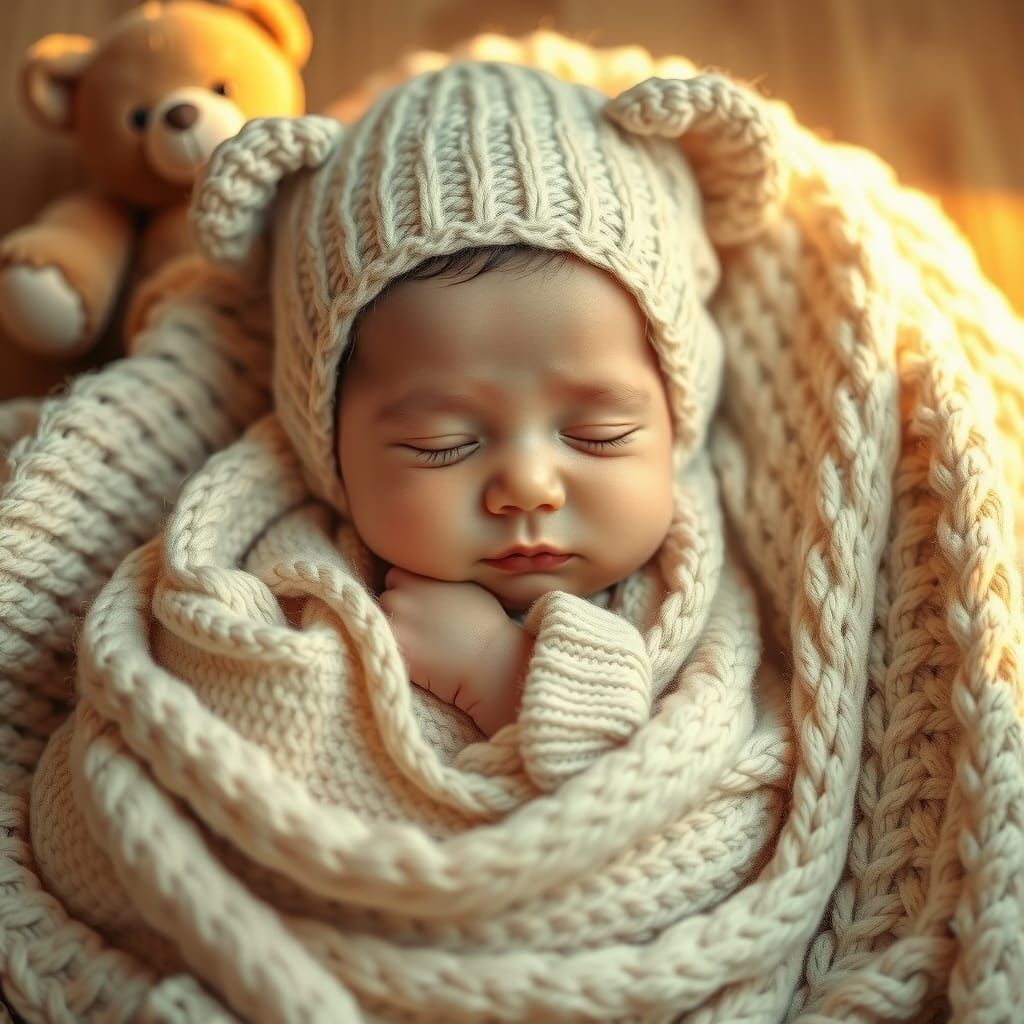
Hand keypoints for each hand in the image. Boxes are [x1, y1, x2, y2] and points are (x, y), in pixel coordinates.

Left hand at [380, 567, 532, 734]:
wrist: (491, 661)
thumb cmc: (486, 624)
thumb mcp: (465, 583)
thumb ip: (436, 577)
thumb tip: (424, 578)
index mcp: (421, 573)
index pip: (396, 575)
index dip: (407, 589)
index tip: (421, 603)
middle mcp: (403, 593)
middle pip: (386, 597)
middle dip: (399, 609)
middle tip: (422, 625)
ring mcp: (396, 620)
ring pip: (381, 621)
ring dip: (395, 629)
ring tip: (421, 641)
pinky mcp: (394, 647)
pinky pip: (384, 644)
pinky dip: (396, 649)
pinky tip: (419, 655)